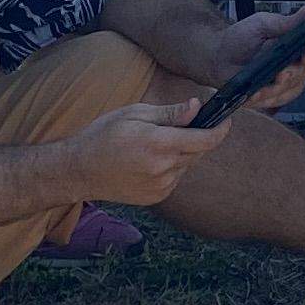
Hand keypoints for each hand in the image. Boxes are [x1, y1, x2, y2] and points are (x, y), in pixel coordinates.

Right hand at [61, 99, 239, 207]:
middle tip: (175, 128)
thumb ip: (170, 113)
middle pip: (198, 151)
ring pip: (187, 165)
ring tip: (153, 146)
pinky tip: (147, 162)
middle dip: (196, 137)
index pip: (206, 139)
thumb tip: (198, 107)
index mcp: (159, 144)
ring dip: (180, 153)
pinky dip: (170, 167)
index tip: (226, 120)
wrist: (78, 170)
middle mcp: (163, 168)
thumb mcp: (135, 113)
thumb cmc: (103, 135)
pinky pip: (175, 178)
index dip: (221, 129)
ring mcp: (160, 186)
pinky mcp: (156, 197)